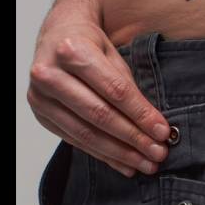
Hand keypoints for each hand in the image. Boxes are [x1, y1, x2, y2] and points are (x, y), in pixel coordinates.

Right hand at [27, 17, 170, 177]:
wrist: (56, 38)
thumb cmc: (89, 46)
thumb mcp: (113, 57)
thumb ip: (130, 90)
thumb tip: (156, 129)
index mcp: (72, 49)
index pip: (115, 90)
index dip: (141, 115)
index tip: (163, 132)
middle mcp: (50, 74)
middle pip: (100, 115)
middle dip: (134, 139)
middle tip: (158, 153)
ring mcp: (41, 98)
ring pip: (87, 134)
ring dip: (122, 154)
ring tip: (147, 165)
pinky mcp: (42, 117)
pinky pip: (78, 142)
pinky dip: (105, 156)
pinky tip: (126, 166)